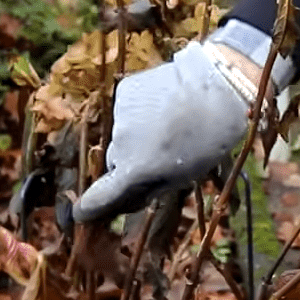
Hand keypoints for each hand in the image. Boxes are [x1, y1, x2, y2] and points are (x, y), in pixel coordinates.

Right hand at [73, 42, 254, 222]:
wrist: (219, 85)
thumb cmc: (209, 139)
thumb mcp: (184, 175)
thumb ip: (149, 189)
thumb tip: (124, 200)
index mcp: (136, 170)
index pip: (101, 196)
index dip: (89, 208)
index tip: (80, 214)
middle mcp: (120, 144)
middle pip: (115, 162)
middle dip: (130, 162)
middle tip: (160, 153)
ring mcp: (120, 115)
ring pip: (122, 134)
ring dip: (137, 134)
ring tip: (169, 123)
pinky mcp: (125, 90)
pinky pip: (126, 110)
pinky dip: (139, 111)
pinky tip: (164, 103)